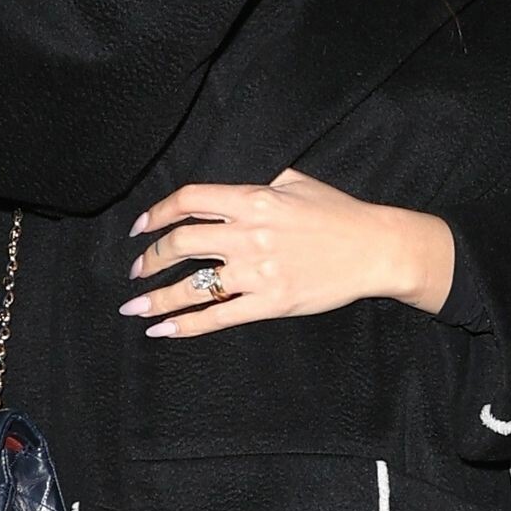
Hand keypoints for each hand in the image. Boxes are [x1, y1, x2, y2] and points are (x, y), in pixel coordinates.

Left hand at [118, 168, 457, 335]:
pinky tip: (164, 330)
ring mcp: (259, 271)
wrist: (376, 249)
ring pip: (192, 286)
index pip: (190, 201)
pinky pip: (218, 317)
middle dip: (149, 259)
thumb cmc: (338, 212)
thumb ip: (257, 180)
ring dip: (157, 298)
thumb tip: (220, 187)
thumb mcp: (296, 181)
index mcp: (255, 199)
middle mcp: (250, 234)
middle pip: (181, 243)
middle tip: (136, 270)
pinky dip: (186, 325)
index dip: (157, 213)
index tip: (140, 228)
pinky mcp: (271, 302)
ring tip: (134, 307)